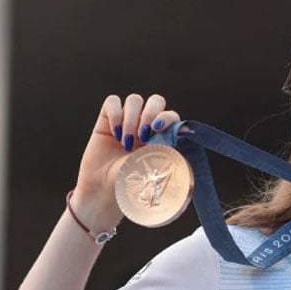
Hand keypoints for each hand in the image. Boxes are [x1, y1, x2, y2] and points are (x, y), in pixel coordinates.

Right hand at [71, 94, 180, 227]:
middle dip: (150, 114)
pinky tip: (114, 133)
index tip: (157, 130)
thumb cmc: (133, 182)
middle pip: (156, 100)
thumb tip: (185, 131)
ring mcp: (127, 120)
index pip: (170, 115)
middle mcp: (146, 125)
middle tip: (143, 136)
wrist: (105, 189)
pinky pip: (112, 101)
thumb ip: (169, 149)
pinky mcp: (107, 119)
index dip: (166, 117)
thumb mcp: (155, 167)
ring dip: (131, 119)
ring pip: (134, 100)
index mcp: (162, 136)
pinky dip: (114, 114)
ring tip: (126, 143)